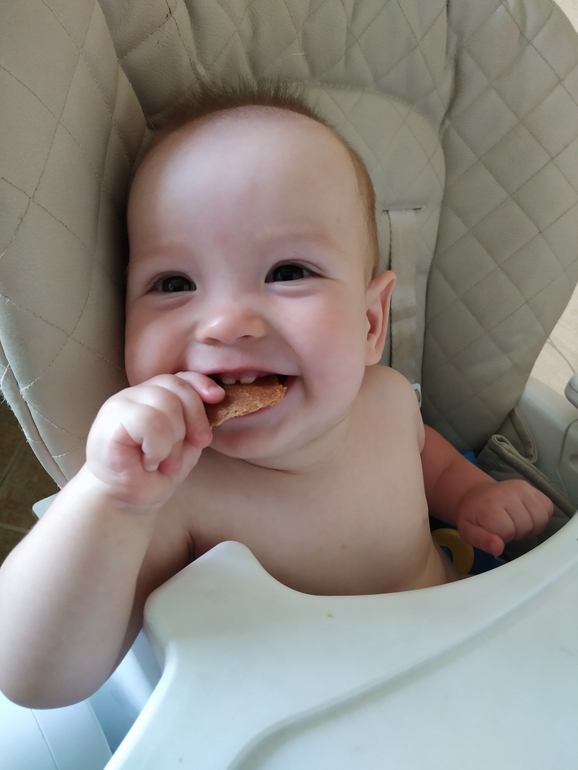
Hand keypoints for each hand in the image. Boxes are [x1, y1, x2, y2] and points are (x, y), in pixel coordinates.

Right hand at [86, 372, 223, 507]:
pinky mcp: (110, 421)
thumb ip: (196, 419)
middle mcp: (137, 395)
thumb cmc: (156, 472)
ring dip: (173, 440)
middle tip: (195, 446)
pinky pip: (148, 421)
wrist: (127, 500)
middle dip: (194, 419)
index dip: (201, 384)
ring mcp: (121, 404)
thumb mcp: (186, 442)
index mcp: (156, 396)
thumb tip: (215, 398)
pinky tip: (148, 461)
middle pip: (177, 387)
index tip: (218, 398)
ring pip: (164, 404)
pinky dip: (157, 446)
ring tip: (165, 462)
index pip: (181, 377)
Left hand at [456, 479, 553, 556]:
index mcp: (488, 505)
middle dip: (517, 532)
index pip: (508, 531)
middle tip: (506, 527)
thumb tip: (498, 548)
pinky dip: (541, 516)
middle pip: (526, 525)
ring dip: (531, 526)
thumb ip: (481, 541)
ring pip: (540, 518)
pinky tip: (527, 516)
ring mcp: (521, 488)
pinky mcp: (531, 487)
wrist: (475, 494)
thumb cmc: (473, 517)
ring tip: (517, 523)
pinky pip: (548, 507)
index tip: (495, 531)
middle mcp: (506, 493)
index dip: (503, 537)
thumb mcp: (468, 532)